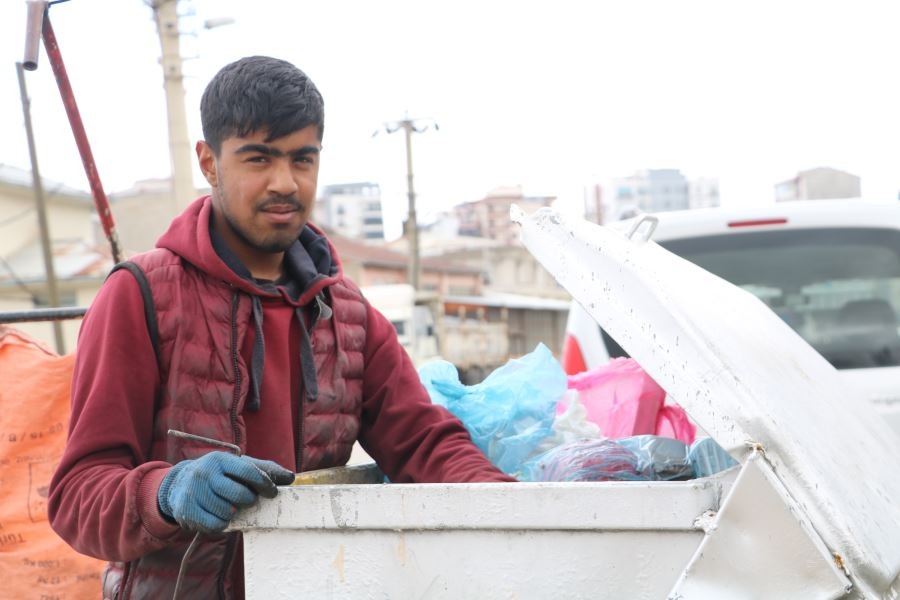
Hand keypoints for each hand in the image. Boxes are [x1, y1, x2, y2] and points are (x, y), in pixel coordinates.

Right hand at [157, 451, 293, 532]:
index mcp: (220, 460)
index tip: (272, 492)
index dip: (265, 484)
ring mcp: (194, 492)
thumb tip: (291, 477)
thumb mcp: (237, 466)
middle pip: (240, 495)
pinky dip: (223, 523)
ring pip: (229, 512)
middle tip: (247, 500)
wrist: (179, 483)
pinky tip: (220, 515)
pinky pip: (216, 525)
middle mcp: (205, 474)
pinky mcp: (187, 510)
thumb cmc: (218, 475)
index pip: (249, 472)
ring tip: (231, 506)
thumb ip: (264, 470)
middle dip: (249, 500)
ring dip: (235, 513)